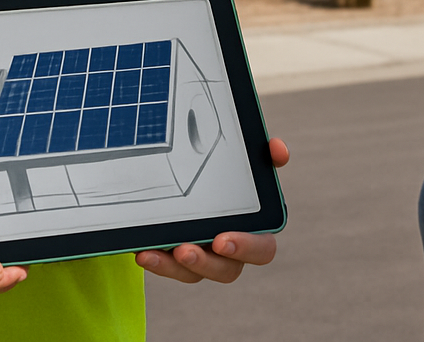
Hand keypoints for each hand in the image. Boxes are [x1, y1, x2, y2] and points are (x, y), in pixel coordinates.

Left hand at [135, 136, 288, 283]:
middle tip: (185, 249)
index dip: (246, 247)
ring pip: (195, 273)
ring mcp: (204, 254)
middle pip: (228, 270)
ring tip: (157, 250)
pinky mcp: (178, 256)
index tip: (222, 239)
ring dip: (176, 266)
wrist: (191, 167)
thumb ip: (263, 153)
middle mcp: (230, 247)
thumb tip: (279, 150)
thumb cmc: (228, 168)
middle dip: (207, 264)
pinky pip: (170, 268)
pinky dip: (158, 261)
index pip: (262, 248)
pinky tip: (144, 251)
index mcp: (254, 227)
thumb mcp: (244, 157)